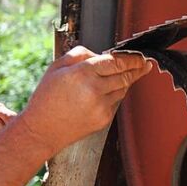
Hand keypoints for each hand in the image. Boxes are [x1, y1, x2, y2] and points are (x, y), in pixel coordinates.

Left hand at [0, 102, 15, 184]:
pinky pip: (8, 142)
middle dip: (15, 123)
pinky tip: (17, 151)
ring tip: (21, 145)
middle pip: (6, 116)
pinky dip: (13, 144)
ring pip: (10, 129)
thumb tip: (0, 124)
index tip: (16, 123)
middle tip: (24, 135)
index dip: (8, 115)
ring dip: (15, 134)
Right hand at [19, 47, 151, 156]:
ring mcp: (101, 106)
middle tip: (144, 63)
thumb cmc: (46, 98)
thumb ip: (80, 55)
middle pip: (125, 75)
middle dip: (137, 68)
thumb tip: (100, 54)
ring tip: (126, 75)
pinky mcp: (104, 120)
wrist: (41, 130)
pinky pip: (116, 102)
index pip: (116, 62)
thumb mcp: (56, 67)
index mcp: (82, 73)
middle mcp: (94, 90)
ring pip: (123, 89)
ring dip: (126, 81)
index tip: (140, 55)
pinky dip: (115, 95)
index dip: (131, 58)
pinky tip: (106, 92)